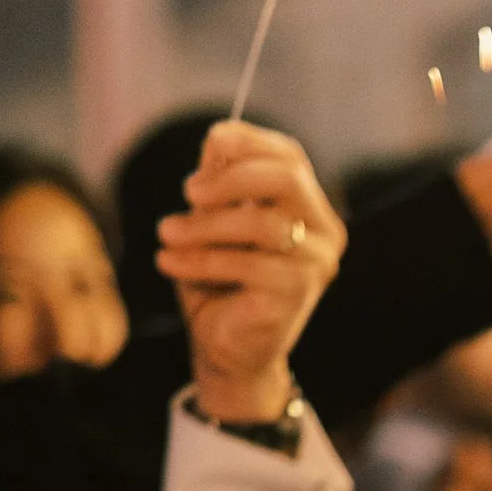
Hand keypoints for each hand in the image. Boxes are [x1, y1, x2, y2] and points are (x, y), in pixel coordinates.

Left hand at [157, 122, 344, 425]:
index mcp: (309, 208)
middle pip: (286, 177)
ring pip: (260, 222)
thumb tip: (216, 141)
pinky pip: (244, 263)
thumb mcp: (215, 222)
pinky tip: (167, 262)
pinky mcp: (297, 292)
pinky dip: (198, 259)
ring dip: (204, 225)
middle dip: (231, 177)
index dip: (249, 141)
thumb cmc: (219, 280)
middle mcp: (324, 232)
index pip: (289, 157)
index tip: (208, 146)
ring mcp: (316, 263)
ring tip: (167, 233)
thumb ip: (222, 184)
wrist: (227, 348)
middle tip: (188, 193)